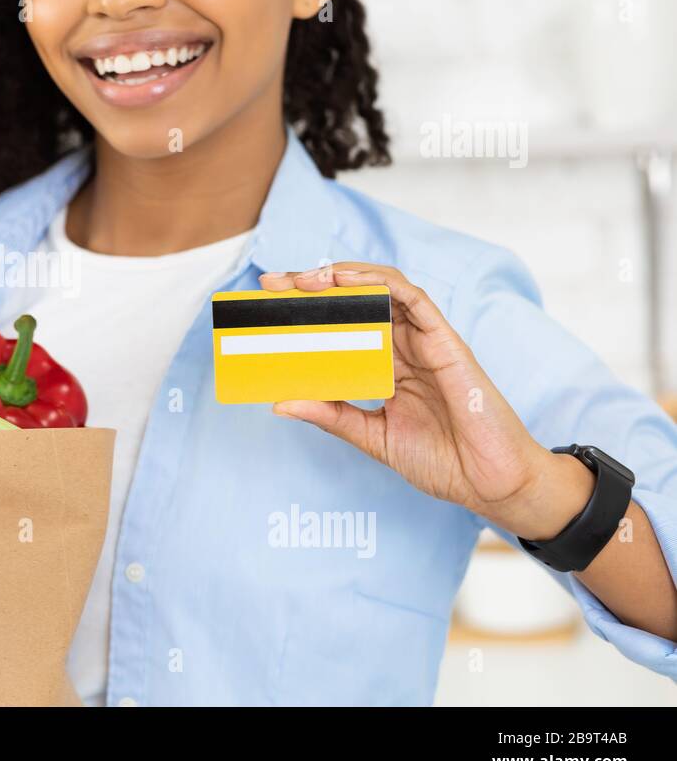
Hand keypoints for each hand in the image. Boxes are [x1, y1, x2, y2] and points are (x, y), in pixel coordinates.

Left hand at [259, 263, 592, 539]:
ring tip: (304, 279)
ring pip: (383, 290)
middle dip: (314, 286)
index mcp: (388, 366)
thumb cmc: (443, 461)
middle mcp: (404, 347)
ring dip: (343, 277)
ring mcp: (426, 341)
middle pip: (357, 301)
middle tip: (274, 283)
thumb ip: (331, 416)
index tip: (269, 305)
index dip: (308, 311)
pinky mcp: (446, 341)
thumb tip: (280, 402)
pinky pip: (414, 299)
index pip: (343, 326)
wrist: (491, 483)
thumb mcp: (372, 436)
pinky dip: (380, 284)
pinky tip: (348, 281)